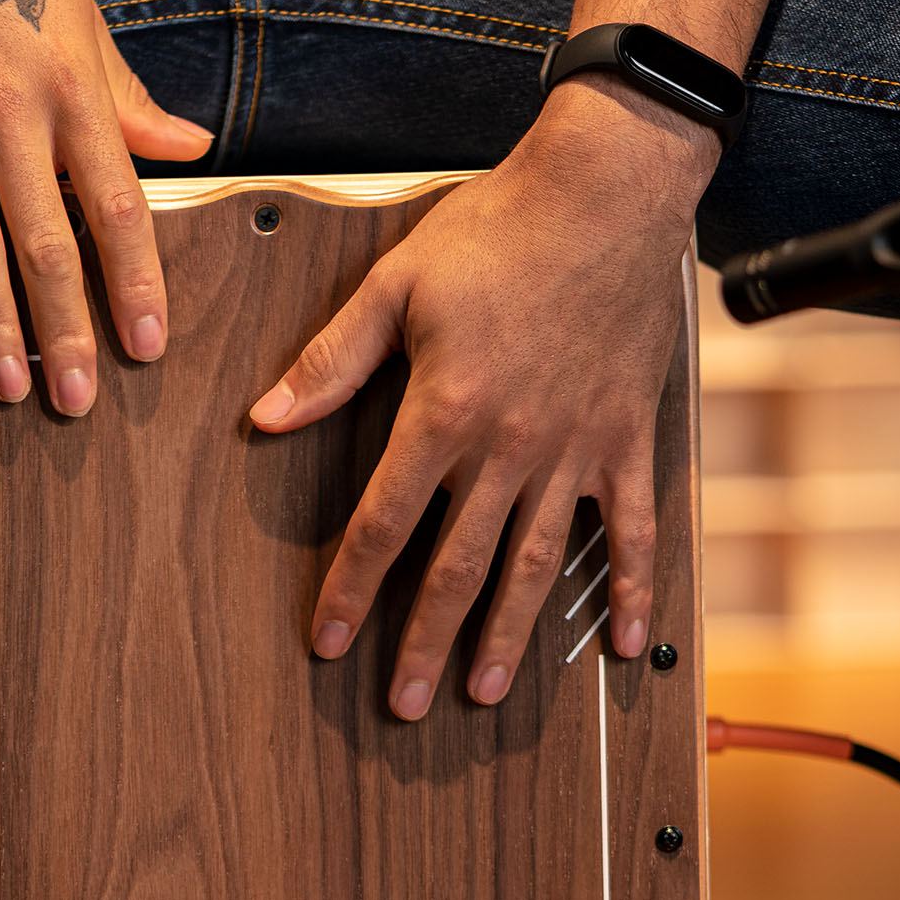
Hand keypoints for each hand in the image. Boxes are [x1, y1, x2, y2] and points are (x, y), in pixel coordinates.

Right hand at [0, 0, 211, 409]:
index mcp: (72, 91)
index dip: (137, 284)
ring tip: (7, 388)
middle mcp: (10, 114)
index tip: (149, 346)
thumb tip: (190, 148)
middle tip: (77, 402)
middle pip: (48, 245)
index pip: (119, 207)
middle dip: (66, 332)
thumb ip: (127, 97)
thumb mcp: (78, 14)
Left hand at [247, 82, 713, 715]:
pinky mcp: (627, 439)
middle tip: (404, 707)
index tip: (329, 642)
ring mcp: (575, 450)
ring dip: (509, 636)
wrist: (607, 192)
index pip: (386, 523)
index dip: (353, 588)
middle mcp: (510, 446)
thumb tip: (265, 418)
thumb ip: (331, 360)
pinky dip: (631, 591)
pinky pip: (633, 532)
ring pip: (537, 565)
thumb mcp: (395, 283)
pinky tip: (622, 648)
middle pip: (458, 566)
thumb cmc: (497, 230)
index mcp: (444, 412)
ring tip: (484, 692)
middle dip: (424, 639)